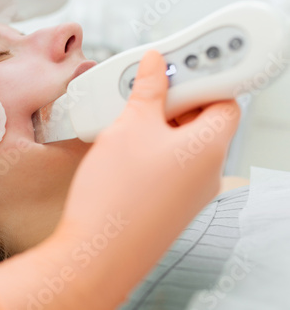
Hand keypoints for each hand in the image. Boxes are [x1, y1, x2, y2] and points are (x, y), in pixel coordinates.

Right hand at [0, 50, 240, 308]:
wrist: (96, 253)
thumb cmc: (117, 196)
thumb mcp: (131, 126)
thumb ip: (148, 89)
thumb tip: (155, 66)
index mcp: (210, 147)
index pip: (224, 99)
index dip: (202, 79)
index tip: (177, 67)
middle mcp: (208, 172)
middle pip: (201, 120)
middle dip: (173, 100)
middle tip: (143, 90)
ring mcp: (189, 192)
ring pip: (181, 144)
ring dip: (158, 125)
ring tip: (126, 119)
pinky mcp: (168, 205)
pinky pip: (168, 166)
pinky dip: (151, 151)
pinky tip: (123, 150)